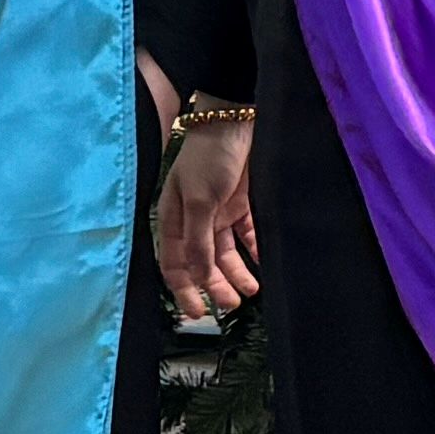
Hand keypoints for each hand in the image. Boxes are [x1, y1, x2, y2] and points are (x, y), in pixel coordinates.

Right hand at [152, 114, 258, 318]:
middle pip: (202, 263)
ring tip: (251, 290)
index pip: (174, 264)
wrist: (235, 119)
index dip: (183, 290)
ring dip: (236, 273)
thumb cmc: (208, 157)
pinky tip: (262, 264)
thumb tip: (198, 277)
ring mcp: (217, 212)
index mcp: (172, 219)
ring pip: (225, 253)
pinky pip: (246, 235)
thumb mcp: (199, 201)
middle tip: (231, 305)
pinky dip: (253, 250)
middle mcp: (193, 220)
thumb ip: (197, 241)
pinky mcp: (240, 204)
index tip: (197, 313)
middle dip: (214, 286)